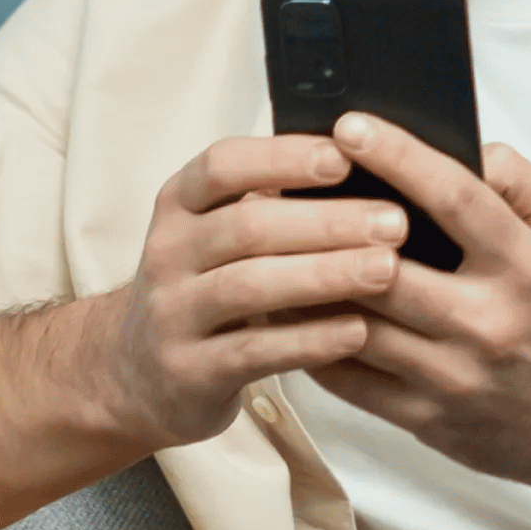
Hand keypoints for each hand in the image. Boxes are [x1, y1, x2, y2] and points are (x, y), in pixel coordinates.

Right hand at [89, 136, 407, 451]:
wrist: (135, 372)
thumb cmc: (203, 286)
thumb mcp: (216, 234)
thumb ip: (272, 203)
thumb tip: (365, 166)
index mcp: (179, 205)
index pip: (222, 166)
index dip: (284, 158)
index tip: (346, 157)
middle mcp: (168, 253)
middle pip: (248, 227)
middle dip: (328, 222)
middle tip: (395, 222)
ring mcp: (172, 314)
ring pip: (251, 287)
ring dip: (326, 275)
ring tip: (387, 270)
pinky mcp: (189, 371)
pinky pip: (255, 351)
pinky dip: (310, 340)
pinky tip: (358, 331)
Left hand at [306, 113, 530, 495]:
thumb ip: (519, 180)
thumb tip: (462, 145)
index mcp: (525, 264)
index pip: (454, 197)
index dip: (397, 156)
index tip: (349, 124)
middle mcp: (489, 320)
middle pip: (385, 265)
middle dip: (325, 224)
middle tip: (276, 185)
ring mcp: (454, 376)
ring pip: (354, 324)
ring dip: (304, 284)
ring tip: (266, 244)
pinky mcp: (427, 419)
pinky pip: (349, 378)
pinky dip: (310, 341)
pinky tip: (287, 309)